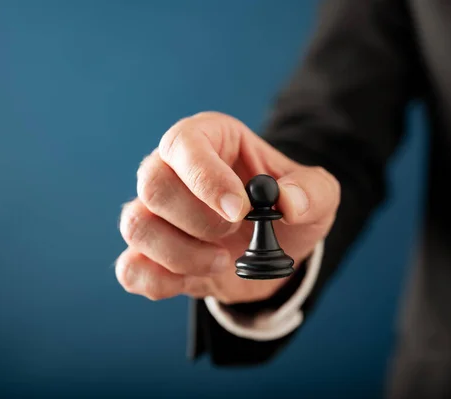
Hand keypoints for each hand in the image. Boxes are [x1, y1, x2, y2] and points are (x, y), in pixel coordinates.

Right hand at [116, 112, 339, 303]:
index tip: (240, 210)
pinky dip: (158, 281)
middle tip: (233, 232)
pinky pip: (130, 268)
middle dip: (197, 219)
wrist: (277, 248)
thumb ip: (312, 192)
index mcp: (210, 140)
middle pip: (152, 185)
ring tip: (223, 260)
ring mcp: (157, 214)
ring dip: (181, 254)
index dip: (206, 177)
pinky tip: (199, 277)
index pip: (184, 143)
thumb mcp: (319, 195)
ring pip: (136, 226)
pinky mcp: (153, 255)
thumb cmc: (291, 208)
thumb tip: (288, 203)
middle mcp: (172, 170)